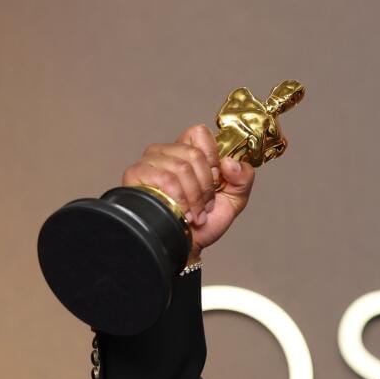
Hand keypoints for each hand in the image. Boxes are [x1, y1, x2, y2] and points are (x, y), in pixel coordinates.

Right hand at [120, 124, 255, 262]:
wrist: (187, 246)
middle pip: (194, 153)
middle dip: (206, 186)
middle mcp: (167, 153)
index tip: (217, 179)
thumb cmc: (204, 222)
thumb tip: (230, 162)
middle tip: (205, 204)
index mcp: (188, 152)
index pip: (199, 133)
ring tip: (193, 212)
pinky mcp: (136, 174)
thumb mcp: (234, 199)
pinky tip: (181, 212)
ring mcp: (150, 163)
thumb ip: (243, 177)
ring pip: (181, 167)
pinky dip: (180, 200)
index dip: (212, 157)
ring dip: (194, 197)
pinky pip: (165, 178)